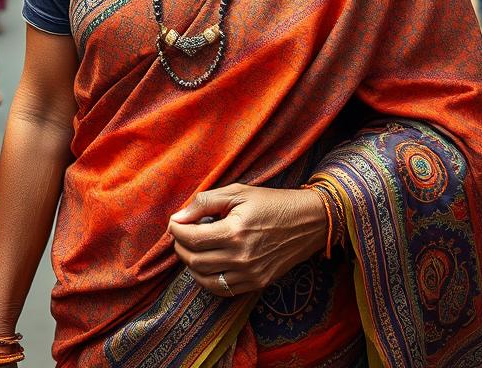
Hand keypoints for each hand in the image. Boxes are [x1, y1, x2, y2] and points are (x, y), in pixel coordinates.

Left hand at [167, 184, 326, 296]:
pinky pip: (222, 289)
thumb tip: (179, 216)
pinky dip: (207, 279)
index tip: (174, 222)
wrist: (308, 221)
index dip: (176, 230)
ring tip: (191, 248)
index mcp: (234, 232)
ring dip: (191, 264)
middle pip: (194, 261)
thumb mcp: (238, 191)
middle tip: (180, 234)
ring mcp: (249, 274)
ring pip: (204, 279)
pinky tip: (207, 264)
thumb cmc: (272, 202)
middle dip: (180, 247)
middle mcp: (240, 258)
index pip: (192, 238)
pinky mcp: (256, 283)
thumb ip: (205, 202)